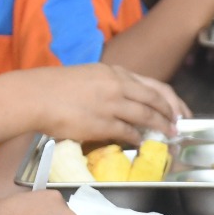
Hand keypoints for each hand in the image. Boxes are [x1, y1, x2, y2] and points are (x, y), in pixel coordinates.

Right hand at [30, 64, 189, 144]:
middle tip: (178, 124)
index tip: (177, 109)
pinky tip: (141, 142)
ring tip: (167, 135)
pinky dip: (138, 138)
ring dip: (159, 126)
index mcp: (114, 72)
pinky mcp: (102, 123)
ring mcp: (111, 104)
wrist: (36, 96)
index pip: (153, 85)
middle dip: (170, 114)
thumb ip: (108, 84)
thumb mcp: (88, 76)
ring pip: (146, 116)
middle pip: (155, 100)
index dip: (169, 99)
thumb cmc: (55, 87)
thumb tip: (122, 99)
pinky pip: (128, 132)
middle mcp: (117, 85)